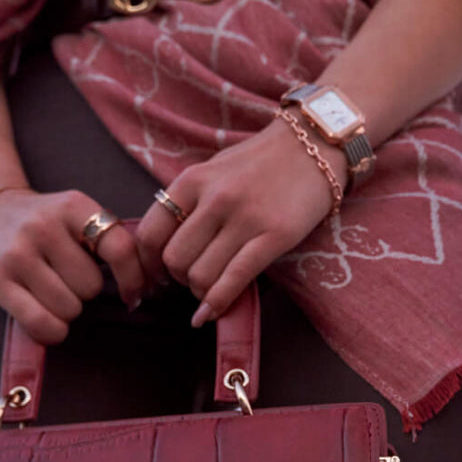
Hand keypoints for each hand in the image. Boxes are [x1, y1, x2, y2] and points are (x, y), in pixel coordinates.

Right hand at [0, 188, 149, 343]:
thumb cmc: (43, 225)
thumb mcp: (75, 216)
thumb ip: (108, 241)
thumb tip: (150, 286)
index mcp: (72, 206)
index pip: (119, 248)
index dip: (134, 279)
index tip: (134, 295)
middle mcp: (43, 226)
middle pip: (91, 287)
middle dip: (84, 291)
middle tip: (64, 278)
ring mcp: (17, 254)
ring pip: (69, 309)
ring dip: (65, 310)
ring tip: (48, 290)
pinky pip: (42, 323)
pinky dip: (51, 330)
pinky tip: (43, 317)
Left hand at [135, 115, 348, 324]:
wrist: (314, 146)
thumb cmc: (260, 163)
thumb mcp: (214, 171)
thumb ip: (188, 203)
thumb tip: (163, 246)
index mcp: (192, 180)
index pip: (150, 233)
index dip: (147, 264)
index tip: (156, 276)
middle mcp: (214, 198)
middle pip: (174, 260)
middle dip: (178, 279)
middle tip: (191, 280)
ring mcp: (245, 218)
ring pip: (201, 275)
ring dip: (200, 292)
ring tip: (210, 288)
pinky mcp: (274, 236)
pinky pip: (234, 279)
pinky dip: (217, 305)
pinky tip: (209, 315)